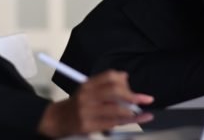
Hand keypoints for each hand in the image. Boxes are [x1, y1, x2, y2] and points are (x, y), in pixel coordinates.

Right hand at [37, 70, 153, 136]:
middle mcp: (87, 96)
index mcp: (88, 84)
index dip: (124, 81)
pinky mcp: (88, 126)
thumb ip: (106, 84)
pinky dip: (127, 121)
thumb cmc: (78, 104)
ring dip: (131, 111)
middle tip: (145, 99)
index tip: (134, 86)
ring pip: (115, 109)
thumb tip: (125, 77)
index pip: (109, 77)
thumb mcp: (89, 89)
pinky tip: (137, 119)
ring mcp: (87, 111)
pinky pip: (111, 123)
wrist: (58, 120)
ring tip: (142, 112)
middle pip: (114, 91)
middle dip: (132, 95)